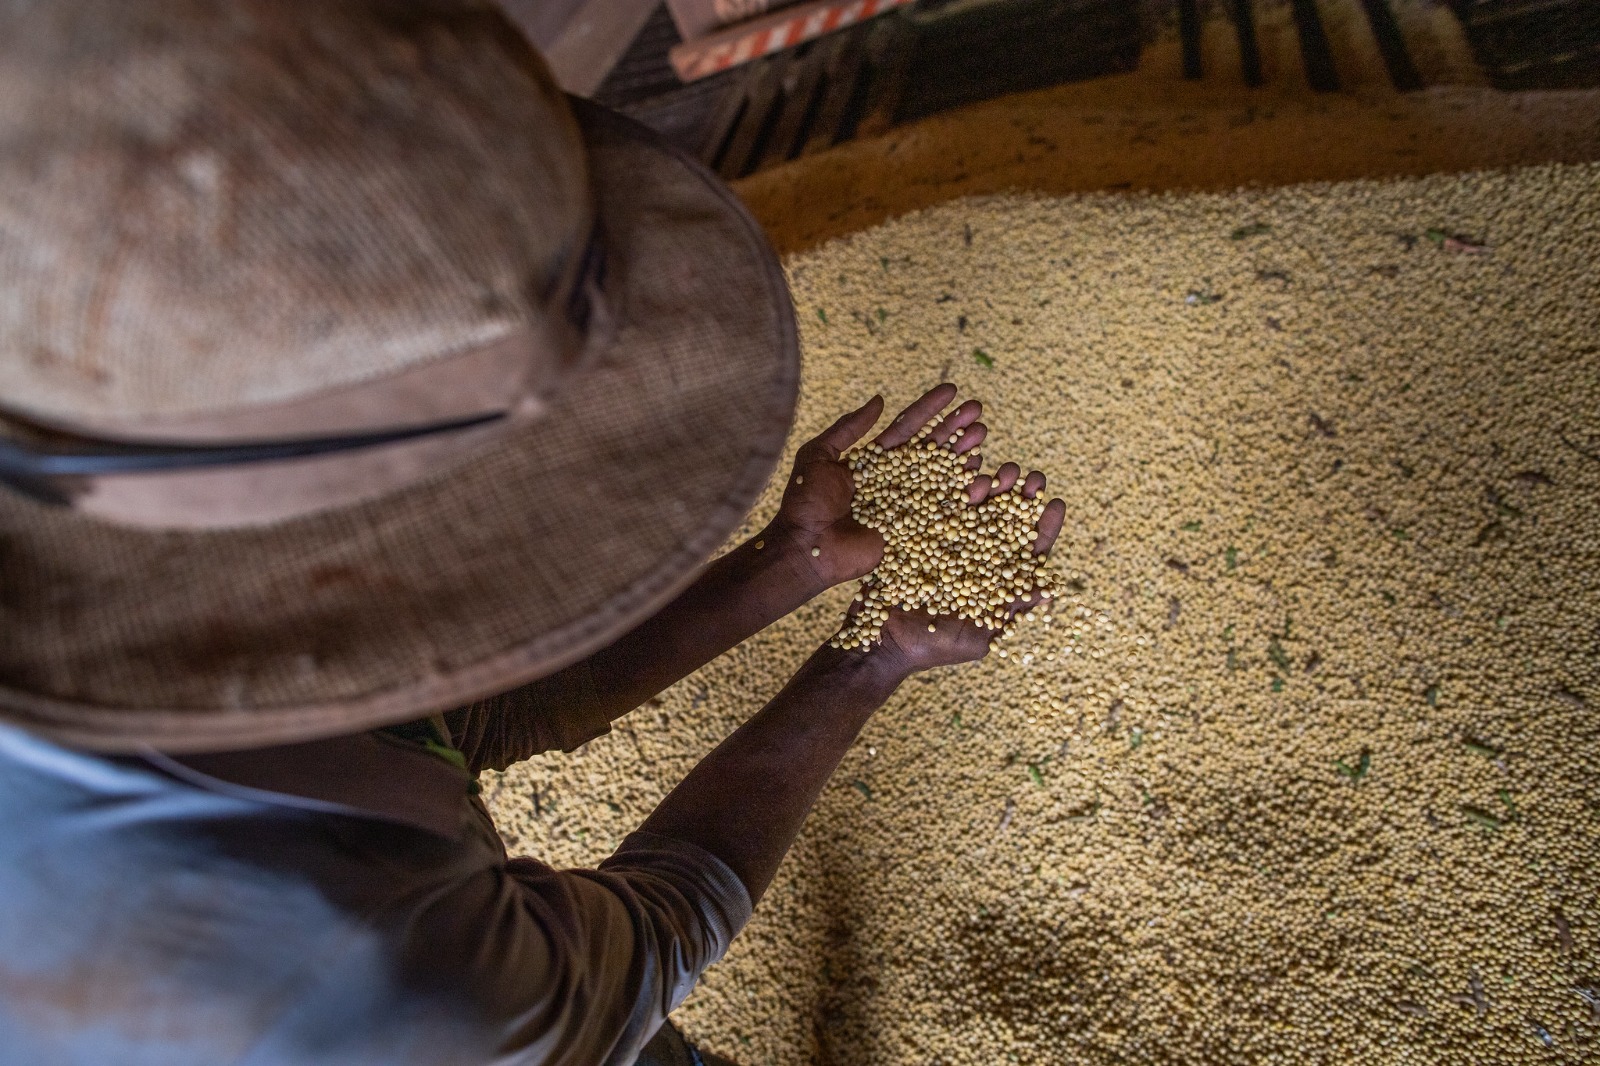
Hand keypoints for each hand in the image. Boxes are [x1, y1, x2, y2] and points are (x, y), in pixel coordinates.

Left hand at [767, 384, 994, 586]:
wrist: (805, 548)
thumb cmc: (805, 503)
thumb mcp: (818, 456)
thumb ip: (847, 428)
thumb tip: (879, 399)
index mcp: (875, 462)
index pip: (908, 429)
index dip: (930, 409)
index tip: (952, 390)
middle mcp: (896, 482)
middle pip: (933, 450)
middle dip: (956, 428)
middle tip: (977, 409)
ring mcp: (908, 506)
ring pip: (944, 476)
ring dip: (965, 455)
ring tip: (982, 436)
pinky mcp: (914, 532)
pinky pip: (945, 513)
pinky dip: (966, 497)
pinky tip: (982, 479)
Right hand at [835, 438, 1066, 680]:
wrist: (881, 640)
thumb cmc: (932, 646)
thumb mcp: (976, 636)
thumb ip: (1006, 611)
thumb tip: (1046, 591)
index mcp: (996, 579)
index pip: (1028, 551)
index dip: (1043, 528)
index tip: (1056, 504)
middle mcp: (976, 555)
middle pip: (1006, 520)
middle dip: (1022, 497)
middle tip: (1032, 479)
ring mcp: (950, 541)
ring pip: (978, 505)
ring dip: (996, 485)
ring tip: (1005, 470)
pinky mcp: (922, 531)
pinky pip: (942, 501)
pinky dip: (957, 482)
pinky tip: (971, 465)